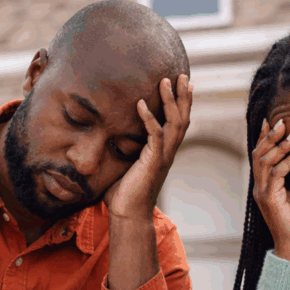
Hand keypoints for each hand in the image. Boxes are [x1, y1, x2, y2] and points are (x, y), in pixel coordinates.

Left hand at [103, 74, 192, 219]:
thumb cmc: (122, 193)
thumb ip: (122, 148)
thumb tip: (106, 134)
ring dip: (171, 101)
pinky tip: (140, 104)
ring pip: (175, 124)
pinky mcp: (153, 162)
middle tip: (181, 75)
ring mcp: (162, 157)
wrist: (127, 214)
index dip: (182, 103)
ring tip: (165, 81)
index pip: (177, 122)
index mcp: (163, 151)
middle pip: (183, 119)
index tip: (181, 83)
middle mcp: (167, 152)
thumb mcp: (124, 164)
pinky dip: (149, 119)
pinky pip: (155, 136)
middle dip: (183, 96)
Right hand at [251, 118, 289, 263]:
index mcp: (265, 185)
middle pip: (259, 154)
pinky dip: (287, 161)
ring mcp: (263, 193)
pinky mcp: (271, 200)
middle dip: (270, 136)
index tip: (272, 120)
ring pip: (265, 162)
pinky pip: (277, 175)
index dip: (265, 137)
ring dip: (280, 146)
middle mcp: (260, 187)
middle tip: (282, 121)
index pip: (261, 155)